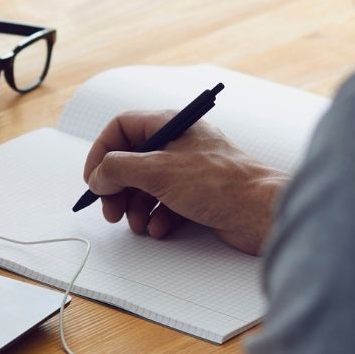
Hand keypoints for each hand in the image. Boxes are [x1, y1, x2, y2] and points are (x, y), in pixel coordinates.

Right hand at [81, 111, 287, 254]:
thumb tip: (99, 175)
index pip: (122, 128)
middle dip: (117, 187)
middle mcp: (179, 144)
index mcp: (170, 125)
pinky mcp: (198, 195)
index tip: (94, 178)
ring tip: (138, 224)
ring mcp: (189, 170)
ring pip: (146, 186)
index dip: (102, 152)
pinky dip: (156, 217)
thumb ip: (119, 169)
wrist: (261, 212)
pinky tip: (160, 228)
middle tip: (111, 210)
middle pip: (131, 161)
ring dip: (135, 207)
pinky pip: (165, 204)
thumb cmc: (221, 184)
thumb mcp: (158, 171)